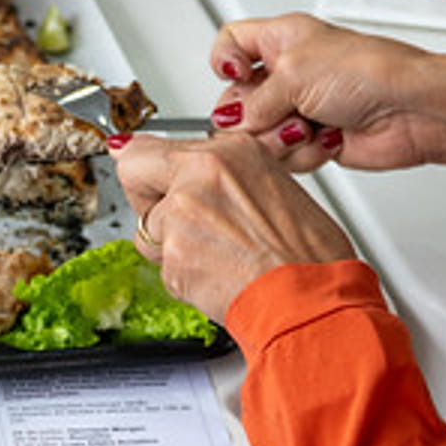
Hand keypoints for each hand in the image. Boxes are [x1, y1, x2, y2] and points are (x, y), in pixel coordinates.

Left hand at [108, 132, 354, 321]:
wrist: (313, 300)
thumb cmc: (308, 257)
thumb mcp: (272, 190)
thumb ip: (222, 178)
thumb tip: (187, 177)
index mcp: (231, 150)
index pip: (156, 145)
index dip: (152, 172)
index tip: (144, 179)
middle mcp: (203, 171)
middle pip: (133, 169)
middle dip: (143, 198)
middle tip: (172, 223)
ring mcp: (184, 210)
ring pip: (146, 228)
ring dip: (171, 248)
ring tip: (216, 258)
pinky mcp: (174, 252)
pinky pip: (162, 266)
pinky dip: (183, 279)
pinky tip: (218, 278)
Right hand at [209, 13, 445, 171]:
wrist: (414, 111)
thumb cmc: (371, 72)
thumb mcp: (293, 74)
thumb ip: (250, 101)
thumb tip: (231, 125)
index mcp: (282, 39)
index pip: (231, 44)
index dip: (223, 61)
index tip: (233, 75)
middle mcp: (289, 73)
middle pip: (237, 101)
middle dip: (251, 116)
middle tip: (269, 115)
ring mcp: (300, 108)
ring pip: (258, 135)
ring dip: (281, 138)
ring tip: (308, 127)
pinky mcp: (313, 140)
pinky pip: (285, 156)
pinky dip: (303, 153)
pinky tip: (326, 139)